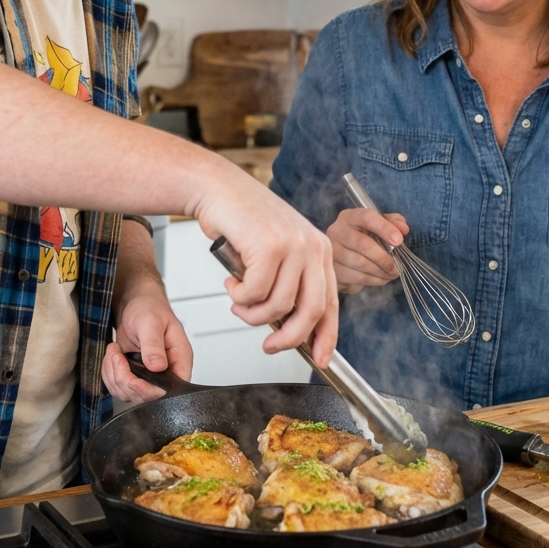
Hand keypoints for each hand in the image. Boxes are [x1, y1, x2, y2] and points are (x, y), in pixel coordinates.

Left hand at [103, 287, 193, 403]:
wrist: (135, 304)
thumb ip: (154, 345)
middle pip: (147, 397)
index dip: (151, 391)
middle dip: (126, 380)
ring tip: (114, 351)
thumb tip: (158, 366)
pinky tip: (113, 356)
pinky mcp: (134, 375)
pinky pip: (118, 387)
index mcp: (179, 358)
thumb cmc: (149, 308)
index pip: (172, 389)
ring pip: (129, 394)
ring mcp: (149, 376)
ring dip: (114, 375)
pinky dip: (109, 374)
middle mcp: (167, 371)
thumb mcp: (151, 322)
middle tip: (118, 357)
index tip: (134, 381)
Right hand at [190, 166, 336, 367]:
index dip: (326, 336)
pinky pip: (255, 293)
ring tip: (238, 302)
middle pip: (310, 311)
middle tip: (268, 346)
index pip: (331, 303)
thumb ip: (287, 284)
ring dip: (252, 314)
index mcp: (320, 249)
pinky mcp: (269, 246)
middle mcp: (313, 246)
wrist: (218, 188)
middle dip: (288, 338)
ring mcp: (293, 245)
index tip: (319, 358)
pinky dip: (239, 296)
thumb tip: (287, 328)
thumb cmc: (242, 221)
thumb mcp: (276, 252)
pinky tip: (231, 282)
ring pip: (279, 306)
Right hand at [327, 208, 409, 292]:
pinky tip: (381, 278)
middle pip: (363, 243)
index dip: (384, 228)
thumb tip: (403, 228)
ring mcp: (332, 251)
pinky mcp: (333, 269)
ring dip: (380, 271)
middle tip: (397, 267)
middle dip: (384, 258)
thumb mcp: (378, 226)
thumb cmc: (364, 239)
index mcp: (349, 217)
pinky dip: (373, 280)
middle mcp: (337, 231)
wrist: (343, 260)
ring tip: (391, 274)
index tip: (399, 241)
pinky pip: (356, 277)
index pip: (367, 217)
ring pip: (360, 263)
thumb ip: (393, 222)